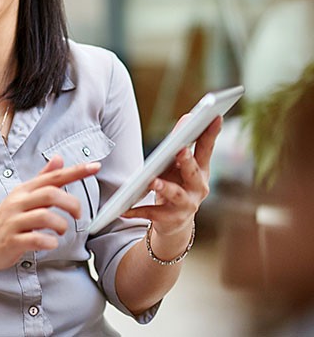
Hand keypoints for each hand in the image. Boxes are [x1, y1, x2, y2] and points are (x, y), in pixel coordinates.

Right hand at [0, 156, 100, 271]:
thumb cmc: (7, 221)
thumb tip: (59, 158)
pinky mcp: (12, 240)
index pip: (53, 176)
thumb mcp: (23, 196)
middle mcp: (18, 202)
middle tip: (78, 215)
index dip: (75, 171)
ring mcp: (14, 221)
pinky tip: (50, 243)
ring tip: (61, 231)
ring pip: (44, 216)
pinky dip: (49, 242)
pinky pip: (35, 239)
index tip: (94, 167)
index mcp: (24, 190)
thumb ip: (43, 179)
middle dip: (71, 204)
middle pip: (51, 194)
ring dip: (61, 225)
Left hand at [123, 115, 222, 235]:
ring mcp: (186, 205)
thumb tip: (188, 116)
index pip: (207, 148)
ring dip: (164, 187)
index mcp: (201, 170)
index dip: (211, 132)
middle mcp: (198, 188)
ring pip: (175, 194)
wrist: (173, 223)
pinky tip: (124, 209)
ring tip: (152, 181)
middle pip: (193, 172)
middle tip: (181, 150)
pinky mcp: (170, 219)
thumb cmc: (176, 185)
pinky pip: (152, 213)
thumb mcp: (179, 165)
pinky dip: (137, 211)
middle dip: (188, 161)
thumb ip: (182, 143)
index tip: (215, 116)